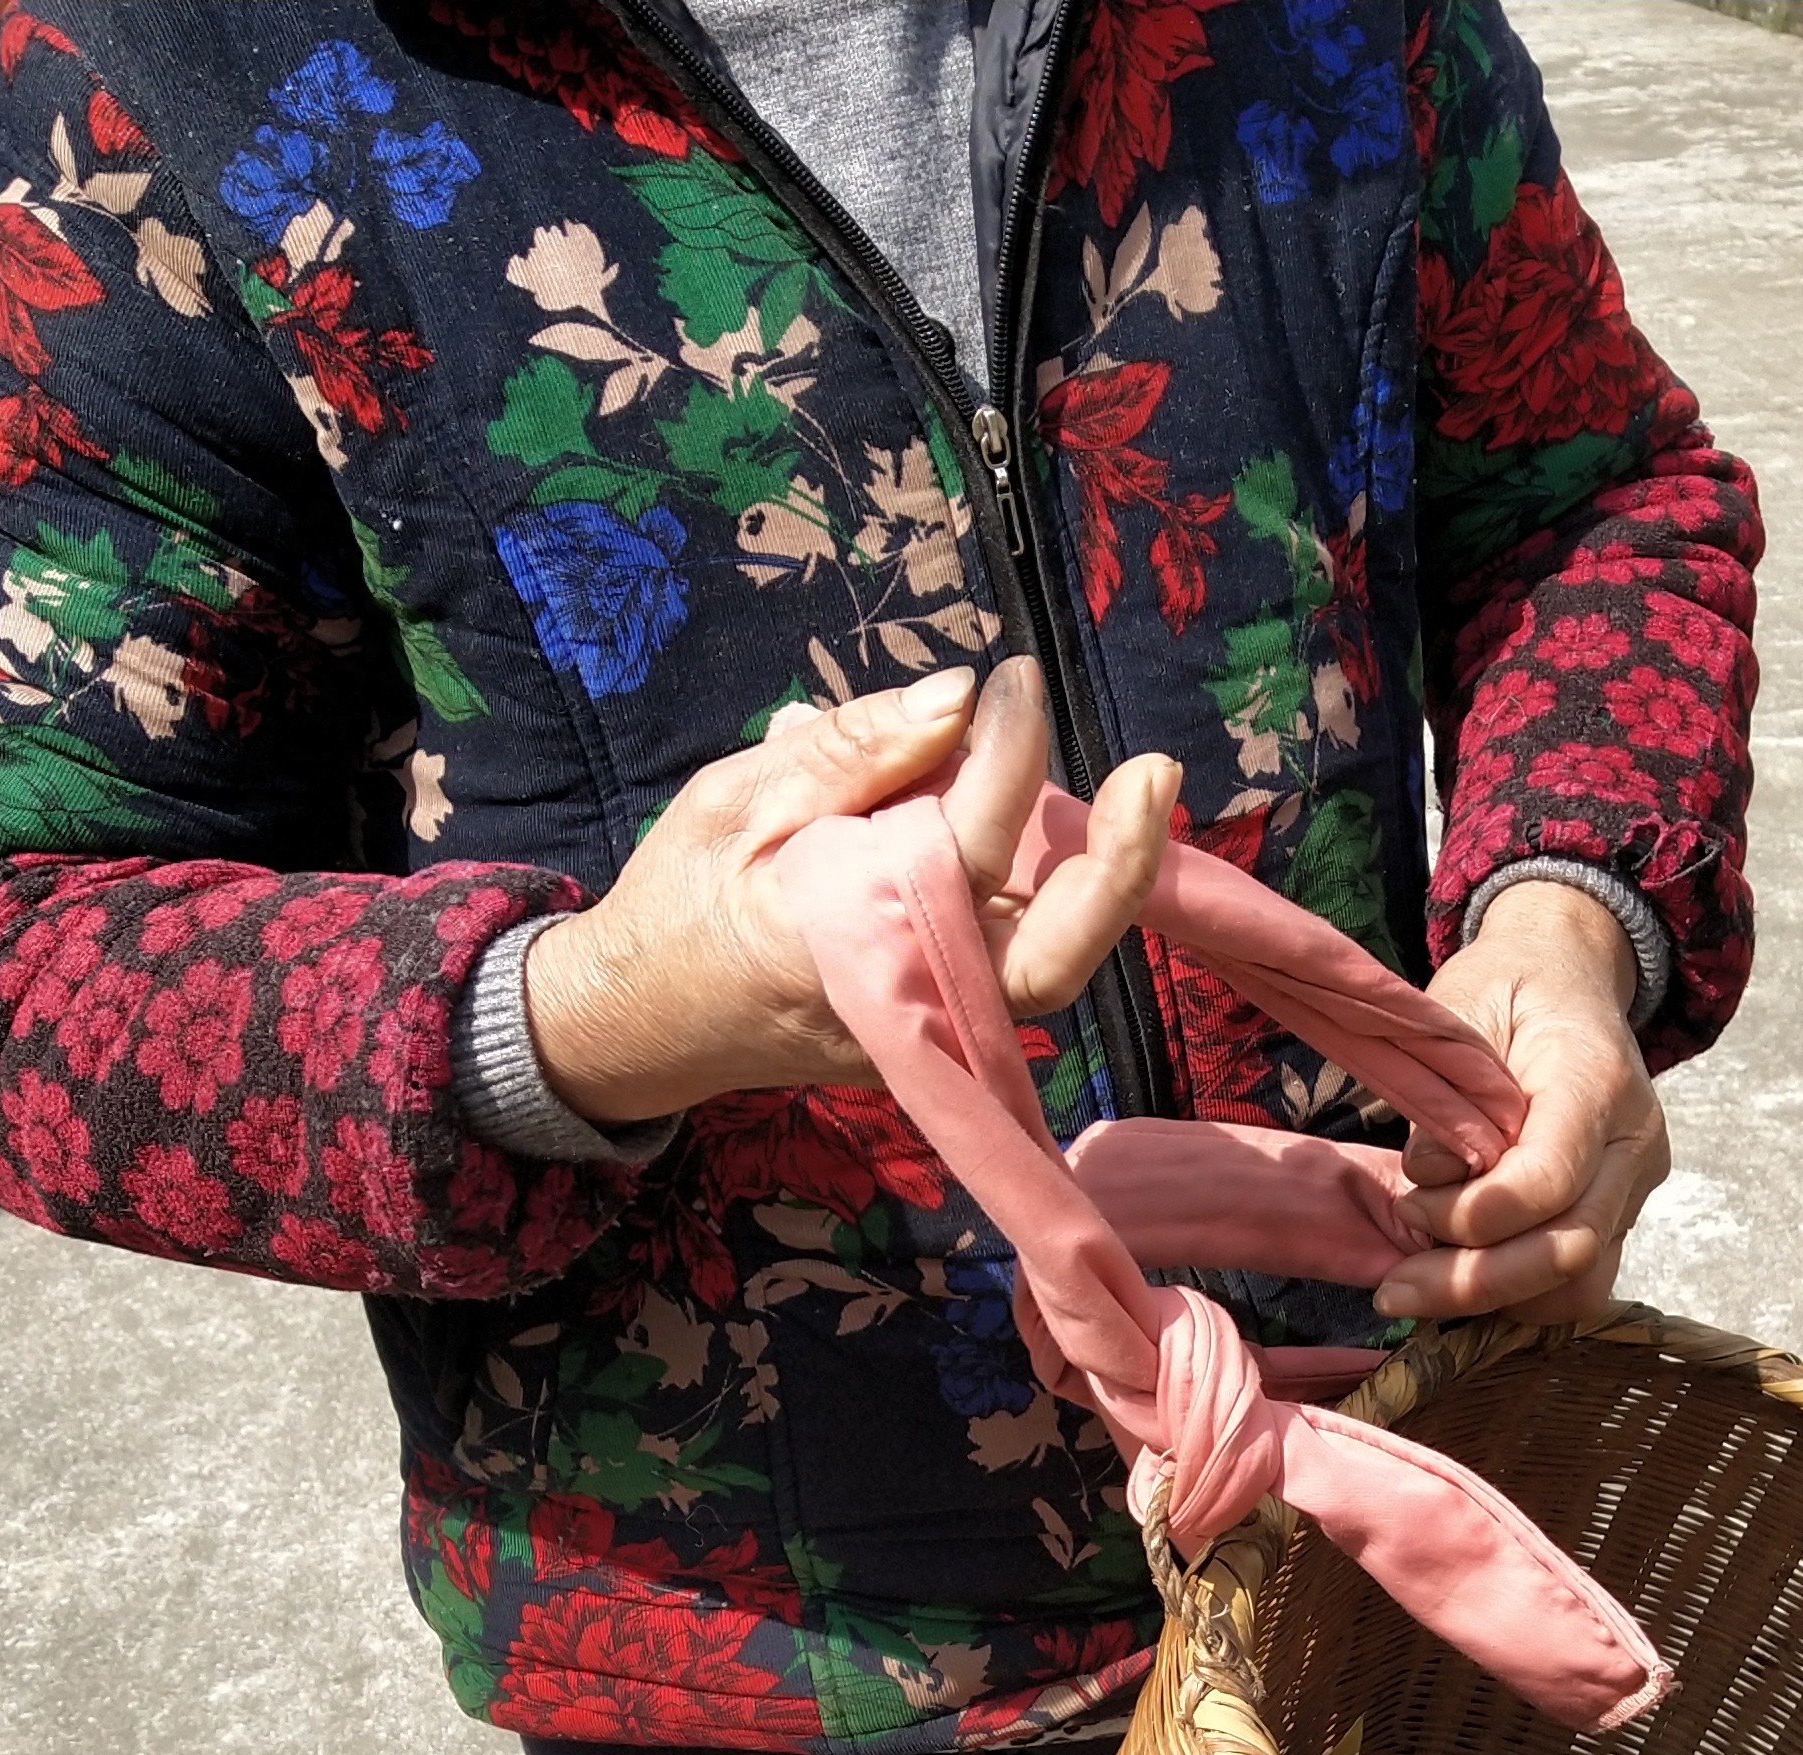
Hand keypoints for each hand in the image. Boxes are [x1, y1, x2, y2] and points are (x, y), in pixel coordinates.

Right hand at [524, 660, 1174, 1123]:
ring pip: (1048, 968)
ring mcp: (927, 1028)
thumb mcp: (736, 799)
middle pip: (1049, 957)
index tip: (1009, 677)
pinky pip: (1015, 962)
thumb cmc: (682, 899)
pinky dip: (1051, 897)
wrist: (643, 1018)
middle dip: (1116, 868)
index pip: (962, 840)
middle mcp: (903, 1000)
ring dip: (1102, 886)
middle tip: (1158, 771)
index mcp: (840, 940)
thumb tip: (958, 694)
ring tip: (1140, 793)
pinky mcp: (938, 1027)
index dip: (1004, 752)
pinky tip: (1073, 830)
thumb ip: (852, 751)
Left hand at [1375, 879, 1669, 1324]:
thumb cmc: (1508, 990)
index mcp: (1598, 1081)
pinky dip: (1516, 1295)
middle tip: (1396, 1289)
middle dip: (1475, 1283)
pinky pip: (1578, 1284)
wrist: (1566, 980)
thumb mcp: (1459, 1013)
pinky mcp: (1620, 1216)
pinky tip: (1457, 1279)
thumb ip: (1445, 1097)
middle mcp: (1634, 1144)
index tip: (1410, 1205)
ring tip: (1421, 1287)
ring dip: (1496, 1301)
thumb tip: (1430, 1178)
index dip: (1471, 1215)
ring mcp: (1635, 1187)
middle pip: (1570, 1250)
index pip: (1547, 1181)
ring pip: (1581, 1285)